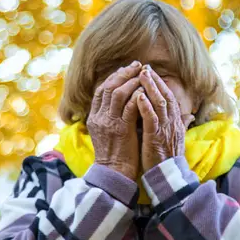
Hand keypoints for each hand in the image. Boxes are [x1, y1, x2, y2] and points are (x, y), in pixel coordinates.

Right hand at [87, 61, 143, 179]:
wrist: (114, 173)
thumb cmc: (114, 154)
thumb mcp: (106, 132)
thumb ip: (110, 116)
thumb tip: (120, 101)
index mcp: (94, 117)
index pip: (101, 90)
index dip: (114, 77)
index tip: (126, 69)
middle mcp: (99, 117)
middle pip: (108, 87)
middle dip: (123, 74)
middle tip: (136, 65)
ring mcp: (109, 123)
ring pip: (117, 93)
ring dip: (131, 81)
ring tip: (142, 74)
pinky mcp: (121, 129)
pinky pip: (128, 107)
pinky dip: (136, 96)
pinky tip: (145, 90)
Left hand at [137, 66, 194, 171]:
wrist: (168, 178)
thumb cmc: (167, 159)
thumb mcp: (174, 138)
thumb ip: (179, 124)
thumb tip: (189, 115)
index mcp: (175, 122)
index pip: (169, 98)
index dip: (160, 84)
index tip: (150, 73)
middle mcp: (172, 123)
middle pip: (165, 96)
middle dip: (155, 81)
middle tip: (145, 68)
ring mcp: (165, 129)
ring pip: (159, 103)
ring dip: (150, 88)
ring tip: (141, 75)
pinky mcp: (156, 137)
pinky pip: (152, 119)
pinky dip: (146, 106)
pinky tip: (138, 96)